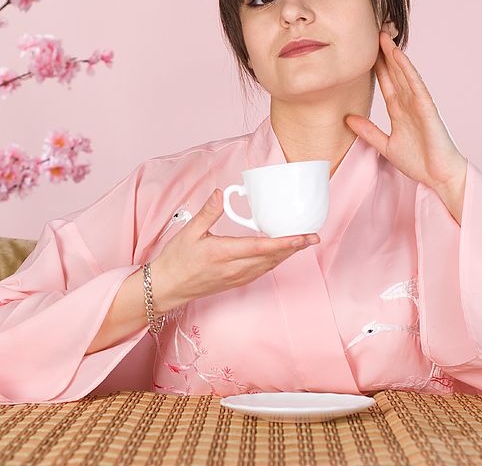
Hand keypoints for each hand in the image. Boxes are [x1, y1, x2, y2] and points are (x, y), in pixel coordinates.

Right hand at [150, 188, 318, 310]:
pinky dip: (275, 260)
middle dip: (295, 247)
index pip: (263, 247)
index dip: (287, 242)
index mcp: (224, 253)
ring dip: (287, 254)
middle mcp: (235, 268)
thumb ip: (208, 212)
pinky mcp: (237, 282)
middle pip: (273, 257)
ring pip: (270, 265)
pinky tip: (280, 252)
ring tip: (302, 242)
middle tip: (313, 236)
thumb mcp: (189, 231)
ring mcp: (237, 277)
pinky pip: (262, 270)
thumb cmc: (177, 260)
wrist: (168, 286)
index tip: (305, 236)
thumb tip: (221, 193)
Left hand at [345, 31, 467, 219]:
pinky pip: (415, 84)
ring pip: (403, 73)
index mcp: (399, 111)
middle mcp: (409, 103)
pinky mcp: (427, 107)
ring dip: (393, 54)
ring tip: (382, 35)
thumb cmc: (418, 162)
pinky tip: (397, 56)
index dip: (374, 66)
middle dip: (382, 53)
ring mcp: (418, 103)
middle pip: (393, 73)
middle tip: (371, 31)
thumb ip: (368, 131)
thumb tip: (347, 118)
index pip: (384, 83)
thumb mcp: (385, 146)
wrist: (439, 176)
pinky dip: (406, 69)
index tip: (362, 50)